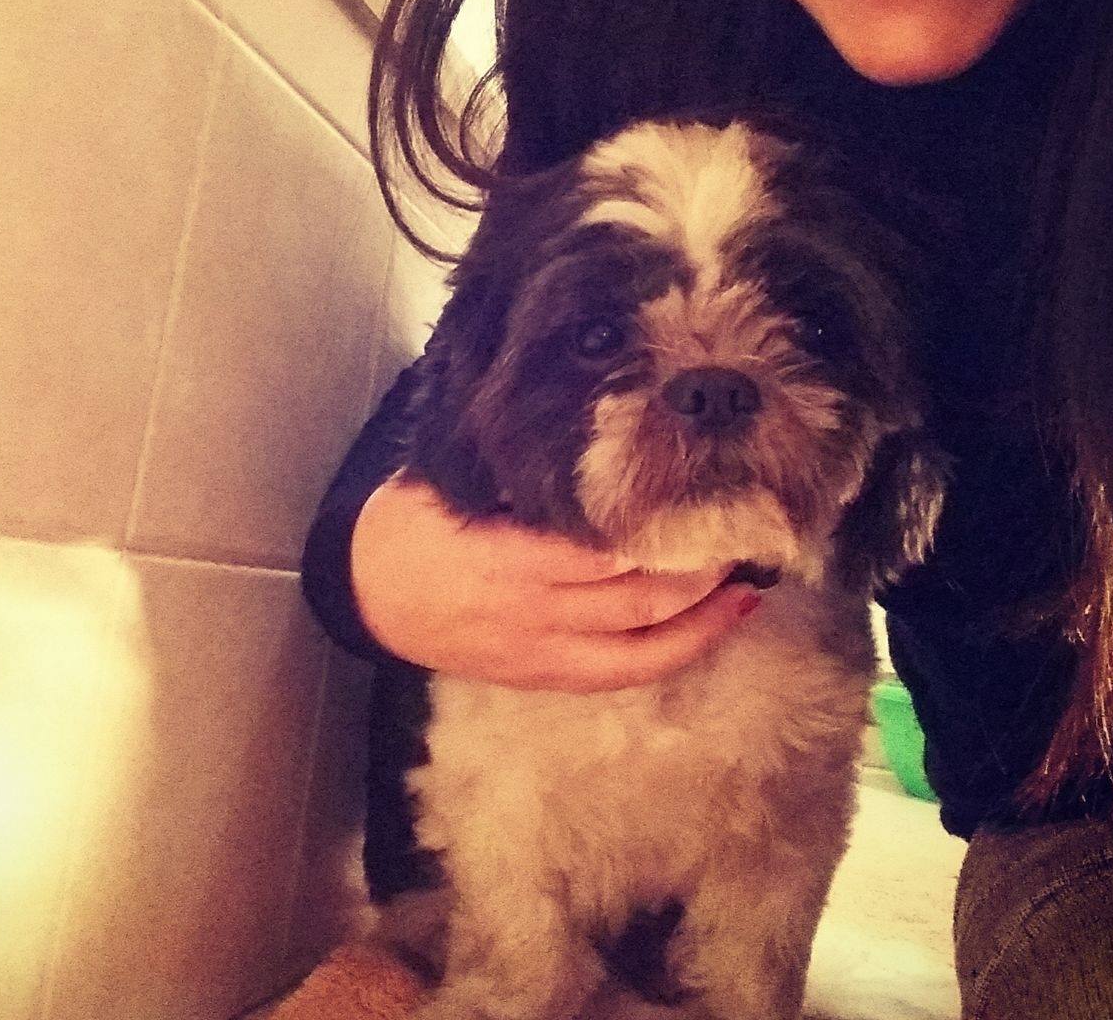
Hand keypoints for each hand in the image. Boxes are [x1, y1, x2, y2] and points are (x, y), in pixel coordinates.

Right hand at [350, 475, 761, 692]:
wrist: (367, 595)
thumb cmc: (410, 524)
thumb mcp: (449, 481)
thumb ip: (512, 471)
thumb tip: (588, 439)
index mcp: (505, 556)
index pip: (601, 552)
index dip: (662, 532)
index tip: (704, 496)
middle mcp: (530, 610)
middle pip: (635, 599)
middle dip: (698, 571)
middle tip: (742, 532)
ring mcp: (538, 650)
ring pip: (639, 645)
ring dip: (702, 617)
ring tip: (746, 583)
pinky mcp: (541, 674)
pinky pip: (619, 673)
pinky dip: (673, 654)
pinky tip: (711, 628)